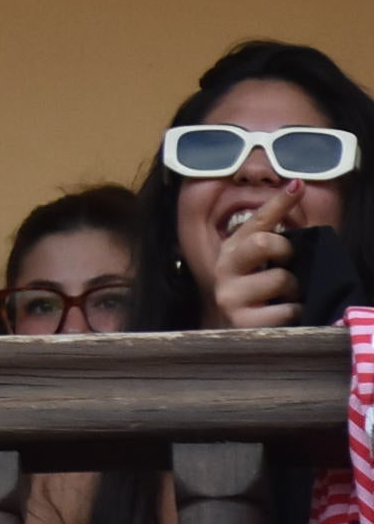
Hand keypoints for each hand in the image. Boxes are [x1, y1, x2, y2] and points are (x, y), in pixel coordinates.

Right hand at [209, 184, 304, 327]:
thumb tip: (297, 187)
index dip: (279, 202)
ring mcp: (229, 295)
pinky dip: (293, 314)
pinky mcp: (241, 321)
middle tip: (289, 265)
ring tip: (288, 299)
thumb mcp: (267, 265)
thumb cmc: (262, 297)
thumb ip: (279, 234)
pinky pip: (284, 311)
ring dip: (295, 291)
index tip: (298, 185)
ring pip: (280, 279)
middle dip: (286, 252)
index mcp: (233, 249)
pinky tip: (284, 317)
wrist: (244, 338)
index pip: (258, 220)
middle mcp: (224, 268)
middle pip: (262, 242)